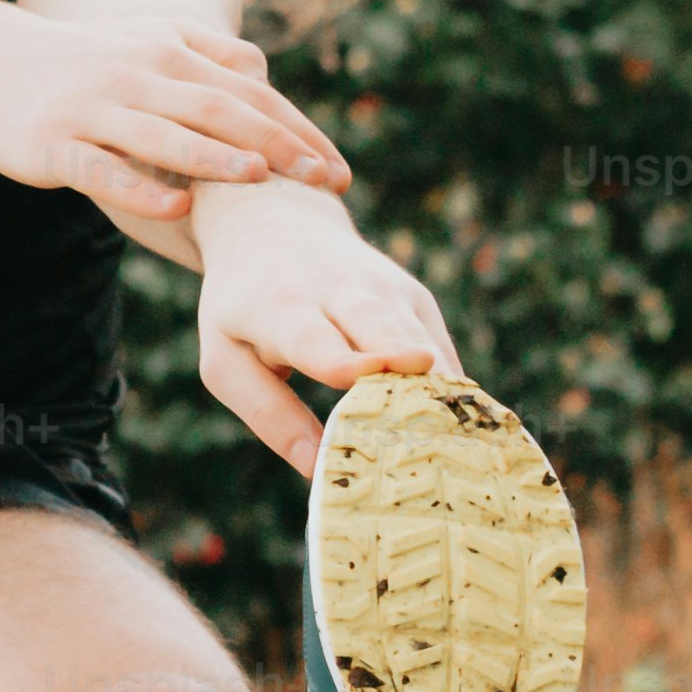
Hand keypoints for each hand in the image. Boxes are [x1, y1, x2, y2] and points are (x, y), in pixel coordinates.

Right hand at [0, 9, 350, 214]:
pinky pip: (102, 170)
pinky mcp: (52, 145)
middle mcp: (136, 76)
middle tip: (322, 179)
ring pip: (163, 135)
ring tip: (260, 178)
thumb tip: (264, 75)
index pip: (248, 93)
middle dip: (276, 145)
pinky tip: (177, 208)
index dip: (297, 129)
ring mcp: (92, 111)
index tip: (337, 168)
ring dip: (215, 157)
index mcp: (168, 53)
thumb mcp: (144, 40)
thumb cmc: (78, 59)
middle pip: (218, 109)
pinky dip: (141, 188)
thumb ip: (205, 53)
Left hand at [190, 185, 460, 469]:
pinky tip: (465, 428)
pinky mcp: (416, 296)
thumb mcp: (226, 358)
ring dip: (437, 387)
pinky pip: (442, 349)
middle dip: (403, 361)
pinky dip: (451, 386)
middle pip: (380, 329)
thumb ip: (267, 412)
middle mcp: (339, 291)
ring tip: (456, 437)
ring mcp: (385, 290)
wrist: (273, 223)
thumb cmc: (242, 307)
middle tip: (428, 401)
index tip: (361, 376)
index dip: (339, 359)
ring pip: (419, 339)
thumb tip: (317, 468)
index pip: (313, 336)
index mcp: (280, 308)